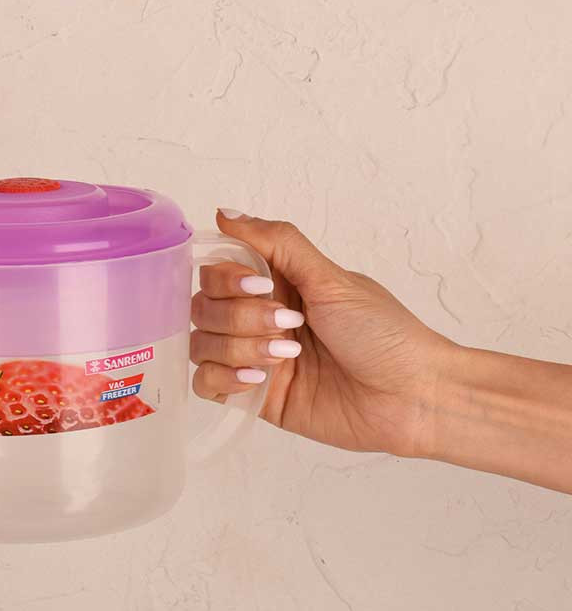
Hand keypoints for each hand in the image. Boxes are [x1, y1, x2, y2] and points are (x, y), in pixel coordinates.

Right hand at [191, 210, 455, 456]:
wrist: (411, 396)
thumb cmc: (384, 333)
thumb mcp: (331, 278)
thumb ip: (277, 242)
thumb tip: (226, 212)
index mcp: (276, 284)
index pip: (215, 271)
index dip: (226, 278)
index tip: (262, 285)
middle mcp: (258, 318)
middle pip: (203, 308)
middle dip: (240, 317)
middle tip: (289, 324)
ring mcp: (254, 358)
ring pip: (200, 345)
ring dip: (238, 348)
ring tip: (288, 356)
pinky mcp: (255, 397)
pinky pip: (206, 384)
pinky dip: (225, 379)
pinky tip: (261, 379)